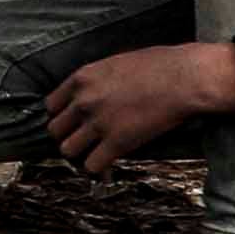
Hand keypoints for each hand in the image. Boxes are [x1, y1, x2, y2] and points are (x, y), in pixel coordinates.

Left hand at [44, 40, 234, 172]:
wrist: (184, 78)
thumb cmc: (159, 66)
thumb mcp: (116, 63)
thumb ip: (97, 81)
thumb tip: (95, 92)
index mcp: (81, 78)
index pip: (50, 106)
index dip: (62, 117)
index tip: (74, 124)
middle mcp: (83, 101)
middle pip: (55, 130)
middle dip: (69, 138)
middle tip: (85, 142)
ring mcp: (98, 123)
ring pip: (68, 150)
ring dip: (81, 155)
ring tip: (95, 155)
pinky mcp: (117, 142)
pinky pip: (92, 166)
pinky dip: (99, 169)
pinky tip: (110, 166)